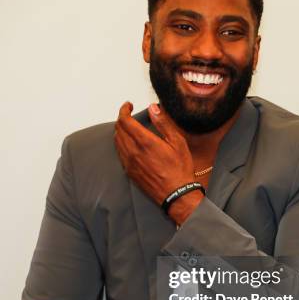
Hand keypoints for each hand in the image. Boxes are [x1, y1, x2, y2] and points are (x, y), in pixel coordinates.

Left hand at [114, 101, 203, 222]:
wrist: (176, 194)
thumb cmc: (179, 169)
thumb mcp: (177, 142)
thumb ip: (163, 123)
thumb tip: (153, 108)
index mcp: (145, 142)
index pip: (125, 121)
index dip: (124, 110)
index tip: (128, 105)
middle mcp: (133, 152)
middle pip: (118, 130)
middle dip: (122, 118)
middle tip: (129, 115)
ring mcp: (129, 163)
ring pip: (117, 141)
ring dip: (120, 131)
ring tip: (129, 127)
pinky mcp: (129, 172)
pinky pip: (120, 153)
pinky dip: (121, 143)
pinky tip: (129, 143)